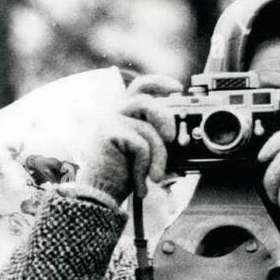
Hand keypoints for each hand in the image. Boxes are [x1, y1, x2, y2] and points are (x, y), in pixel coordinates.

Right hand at [75, 74, 181, 203]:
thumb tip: (180, 138)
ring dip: (159, 153)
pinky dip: (145, 167)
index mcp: (121, 115)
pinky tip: (141, 183)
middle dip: (165, 120)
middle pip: (147, 102)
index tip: (177, 88)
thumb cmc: (120, 177)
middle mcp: (112, 114)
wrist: (99, 196)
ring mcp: (109, 122)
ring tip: (156, 176)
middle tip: (171, 141)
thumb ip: (157, 139)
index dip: (160, 83)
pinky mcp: (109, 134)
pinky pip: (141, 146)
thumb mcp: (144, 154)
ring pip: (148, 128)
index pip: (139, 86)